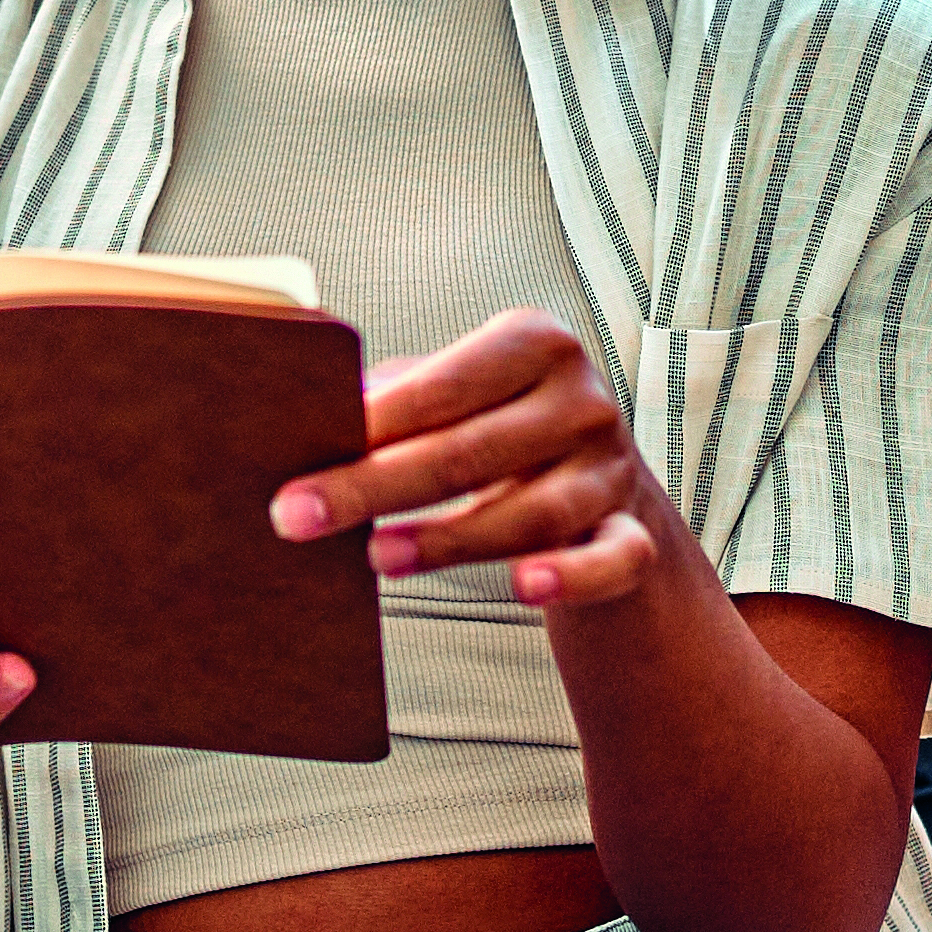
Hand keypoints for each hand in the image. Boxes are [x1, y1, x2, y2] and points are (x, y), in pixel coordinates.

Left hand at [278, 310, 694, 618]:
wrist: (600, 493)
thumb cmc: (498, 432)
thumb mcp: (459, 395)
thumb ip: (397, 394)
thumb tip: (310, 403)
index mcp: (537, 343)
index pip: (446, 384)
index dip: (374, 423)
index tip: (302, 453)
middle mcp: (583, 401)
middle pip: (471, 451)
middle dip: (375, 485)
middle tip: (297, 513)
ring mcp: (611, 472)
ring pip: (531, 513)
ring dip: (449, 539)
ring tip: (377, 556)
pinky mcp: (634, 536)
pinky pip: (609, 561)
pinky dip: (570, 576)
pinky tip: (524, 588)